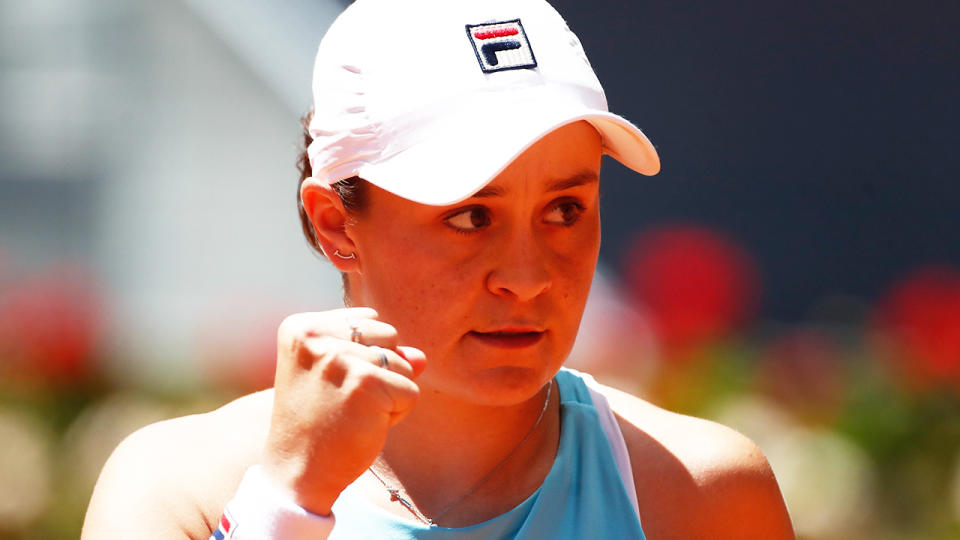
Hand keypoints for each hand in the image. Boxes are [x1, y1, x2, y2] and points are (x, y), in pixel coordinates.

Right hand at [261, 307, 425, 515]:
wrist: (298, 471)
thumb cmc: (320, 422)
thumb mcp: (342, 377)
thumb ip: (382, 355)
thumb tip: (420, 357)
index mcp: (301, 328)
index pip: (368, 320)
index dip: (364, 355)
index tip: (333, 383)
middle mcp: (315, 336)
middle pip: (389, 336)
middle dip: (381, 371)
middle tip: (345, 400)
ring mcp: (340, 358)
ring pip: (403, 364)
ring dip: (389, 394)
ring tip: (354, 413)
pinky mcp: (365, 383)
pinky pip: (411, 392)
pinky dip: (397, 414)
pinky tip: (364, 426)